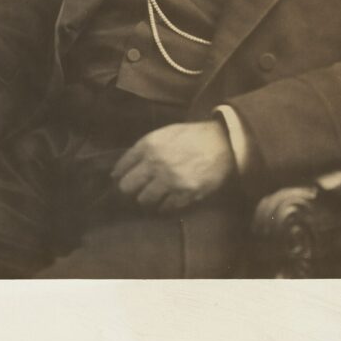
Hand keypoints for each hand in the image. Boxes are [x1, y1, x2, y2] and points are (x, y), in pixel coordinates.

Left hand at [111, 120, 234, 212]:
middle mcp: (156, 163)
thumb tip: (122, 168)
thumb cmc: (191, 136)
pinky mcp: (185, 194)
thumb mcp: (164, 133)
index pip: (122, 166)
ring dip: (147, 198)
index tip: (118, 178)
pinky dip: (165, 204)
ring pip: (144, 199)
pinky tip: (169, 198)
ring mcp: (170, 181)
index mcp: (149, 145)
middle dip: (129, 188)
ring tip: (154, 194)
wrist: (222, 143)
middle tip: (135, 188)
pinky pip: (165, 207)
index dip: (118, 174)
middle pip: (127, 186)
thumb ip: (144, 148)